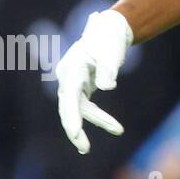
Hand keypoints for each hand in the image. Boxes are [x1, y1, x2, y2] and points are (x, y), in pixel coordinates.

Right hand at [55, 9, 132, 153]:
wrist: (110, 30)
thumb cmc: (110, 39)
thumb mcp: (112, 52)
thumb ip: (108, 69)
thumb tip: (107, 88)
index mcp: (72, 67)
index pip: (70, 95)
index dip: (72, 115)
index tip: (75, 132)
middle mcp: (67, 76)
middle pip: (69, 106)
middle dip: (75, 128)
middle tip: (85, 148)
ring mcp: (72, 83)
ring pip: (79, 109)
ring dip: (92, 123)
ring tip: (110, 135)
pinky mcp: (80, 88)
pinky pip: (83, 108)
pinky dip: (93, 119)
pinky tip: (94, 136)